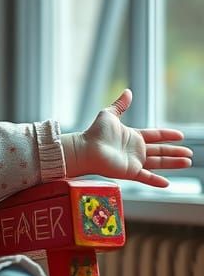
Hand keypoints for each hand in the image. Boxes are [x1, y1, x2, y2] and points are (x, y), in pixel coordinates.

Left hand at [64, 88, 192, 187]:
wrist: (86, 149)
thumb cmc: (95, 133)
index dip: (168, 135)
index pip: (155, 135)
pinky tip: (167, 184)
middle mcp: (135, 150)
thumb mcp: (109, 115)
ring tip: (187, 162)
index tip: (180, 136)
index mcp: (133, 136)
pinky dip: (156, 181)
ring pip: (158, 163)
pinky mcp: (130, 172)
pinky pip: (146, 177)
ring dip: (172, 163)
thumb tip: (128, 91)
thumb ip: (120, 105)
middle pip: (160, 151)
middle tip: (189, 153)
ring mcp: (133, 162)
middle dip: (175, 152)